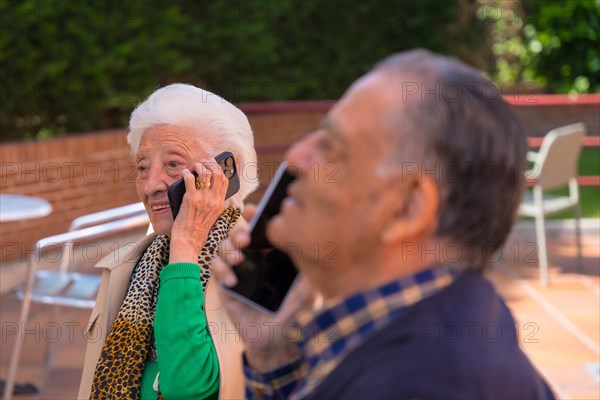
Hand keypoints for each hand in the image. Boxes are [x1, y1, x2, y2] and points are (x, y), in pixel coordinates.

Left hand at [170, 159, 228, 262]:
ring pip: (205, 173)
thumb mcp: (211, 215)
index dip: (220, 169)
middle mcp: (214, 200)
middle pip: (217, 173)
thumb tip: (207, 186)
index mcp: (220, 203)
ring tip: (193, 167)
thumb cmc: (196, 229)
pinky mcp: (191, 199)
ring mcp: (203, 199)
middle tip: (203, 162)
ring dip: (198, 166)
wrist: (188, 241)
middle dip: (210, 164)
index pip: (225, 180)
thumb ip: (212, 202)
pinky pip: (190, 179)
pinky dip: (186, 173)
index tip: (214, 165)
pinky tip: (184, 173)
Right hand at [211, 205, 319, 371]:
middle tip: (245, 240)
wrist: (272, 342)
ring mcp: (239, 270)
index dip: (255, 217)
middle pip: (240, 233)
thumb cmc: (292, 317)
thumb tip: (320, 253)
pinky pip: (215, 267)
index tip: (252, 211)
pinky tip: (232, 281)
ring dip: (228, 248)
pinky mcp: (225, 284)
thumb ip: (310, 276)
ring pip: (225, 246)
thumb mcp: (307, 295)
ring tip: (238, 259)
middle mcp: (255, 259)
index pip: (263, 230)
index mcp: (273, 256)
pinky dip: (221, 269)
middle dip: (239, 231)